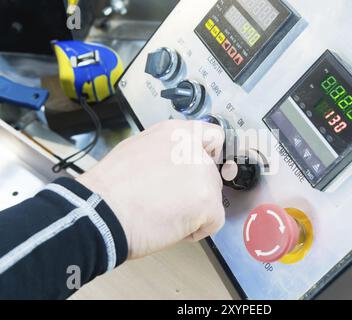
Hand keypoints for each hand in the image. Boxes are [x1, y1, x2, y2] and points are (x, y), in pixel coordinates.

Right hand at [77, 120, 225, 258]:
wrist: (101, 211)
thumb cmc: (111, 187)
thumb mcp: (139, 149)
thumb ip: (167, 151)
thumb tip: (177, 164)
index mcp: (177, 132)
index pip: (213, 137)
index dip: (210, 156)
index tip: (200, 171)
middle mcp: (194, 148)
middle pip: (211, 174)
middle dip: (196, 191)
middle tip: (169, 202)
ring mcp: (203, 174)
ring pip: (213, 198)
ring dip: (195, 211)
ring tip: (165, 215)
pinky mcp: (207, 201)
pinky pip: (215, 220)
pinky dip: (197, 230)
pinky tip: (173, 227)